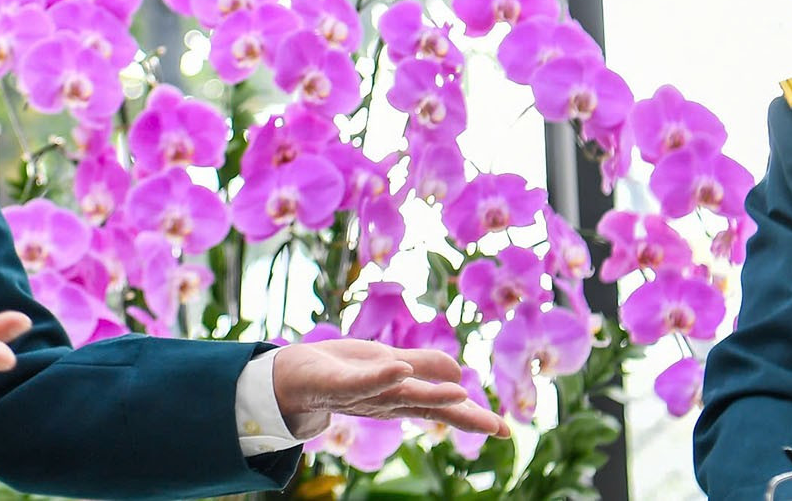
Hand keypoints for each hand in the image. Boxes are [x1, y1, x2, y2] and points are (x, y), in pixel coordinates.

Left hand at [271, 339, 510, 440]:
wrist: (284, 380)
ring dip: (429, 393)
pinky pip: (358, 382)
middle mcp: (385, 399)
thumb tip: (460, 371)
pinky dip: (379, 377)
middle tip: (498, 429)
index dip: (472, 416)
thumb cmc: (338, 369)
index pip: (441, 405)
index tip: (506, 431)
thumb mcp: (385, 360)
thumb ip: (421, 366)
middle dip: (462, 416)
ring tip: (460, 392)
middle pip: (429, 407)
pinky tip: (399, 369)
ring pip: (399, 396)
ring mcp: (360, 393)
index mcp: (399, 395)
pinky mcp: (333, 383)